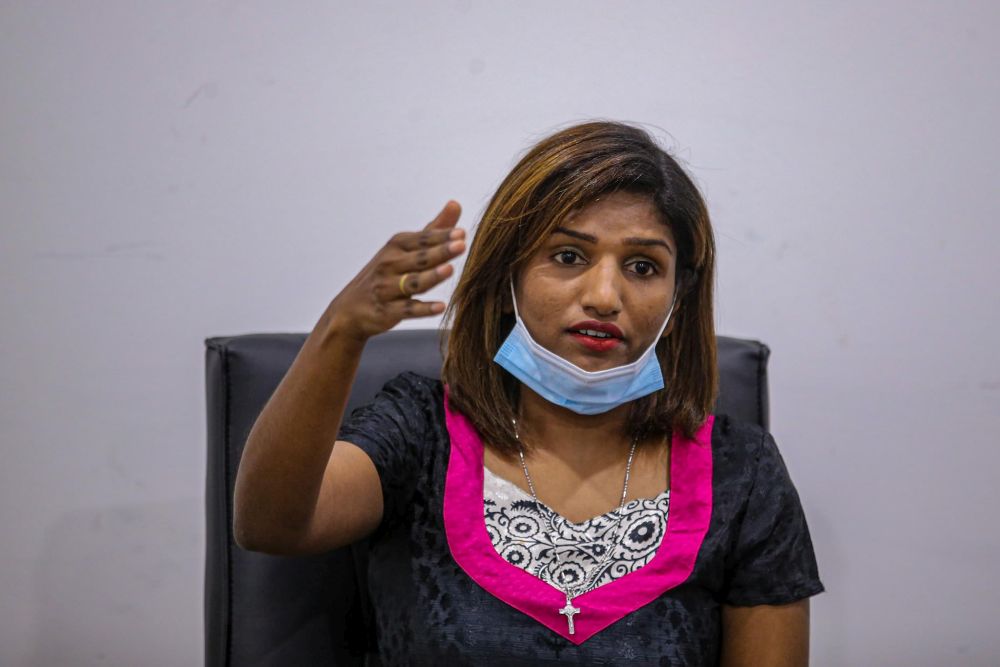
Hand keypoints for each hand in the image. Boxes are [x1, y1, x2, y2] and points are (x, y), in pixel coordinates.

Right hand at [325, 201, 464, 341]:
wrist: (351, 307)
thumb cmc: (386, 273)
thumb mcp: (405, 249)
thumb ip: (433, 230)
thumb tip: (455, 204)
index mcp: (396, 246)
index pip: (422, 239)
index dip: (442, 236)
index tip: (462, 233)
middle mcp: (389, 264)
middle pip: (420, 258)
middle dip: (440, 251)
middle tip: (461, 245)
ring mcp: (387, 288)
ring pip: (413, 282)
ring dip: (432, 276)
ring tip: (450, 269)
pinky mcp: (387, 311)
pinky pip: (408, 309)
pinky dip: (424, 309)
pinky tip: (441, 306)